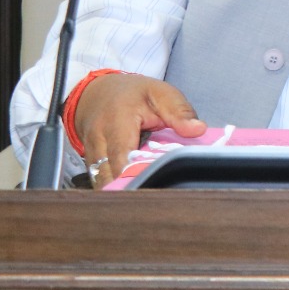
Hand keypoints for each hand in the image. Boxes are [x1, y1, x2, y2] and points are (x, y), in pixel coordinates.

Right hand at [74, 73, 205, 187]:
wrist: (96, 94)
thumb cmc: (132, 94)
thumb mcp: (160, 93)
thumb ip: (179, 111)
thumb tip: (199, 129)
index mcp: (116, 120)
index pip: (122, 154)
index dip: (136, 173)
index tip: (156, 186)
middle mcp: (97, 141)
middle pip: (110, 175)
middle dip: (132, 188)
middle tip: (158, 197)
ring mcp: (90, 156)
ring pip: (103, 183)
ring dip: (123, 191)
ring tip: (149, 196)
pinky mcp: (90, 166)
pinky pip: (102, 183)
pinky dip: (117, 189)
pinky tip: (136, 191)